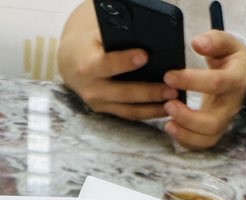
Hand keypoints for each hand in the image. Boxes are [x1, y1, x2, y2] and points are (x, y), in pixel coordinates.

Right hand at [57, 1, 178, 120]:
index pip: (106, 64)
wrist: (71, 63)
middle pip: (123, 93)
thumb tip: (147, 37)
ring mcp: (98, 104)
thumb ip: (118, 39)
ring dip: (153, 108)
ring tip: (174, 102)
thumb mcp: (99, 37)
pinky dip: (148, 113)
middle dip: (148, 92)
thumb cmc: (92, 45)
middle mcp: (91, 89)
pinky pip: (129, 115)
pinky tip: (165, 109)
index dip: (125, 61)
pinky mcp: (106, 112)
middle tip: (171, 89)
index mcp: (88, 65)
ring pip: (128, 110)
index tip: (145, 56)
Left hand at [161, 32, 245, 149]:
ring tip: (167, 123)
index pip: (216, 83)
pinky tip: (172, 129)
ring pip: (208, 137)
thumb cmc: (231, 59)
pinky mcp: (217, 131)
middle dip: (188, 118)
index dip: (192, 81)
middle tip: (168, 105)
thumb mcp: (227, 44)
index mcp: (236, 79)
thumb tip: (197, 42)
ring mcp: (225, 121)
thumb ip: (214, 40)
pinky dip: (186, 141)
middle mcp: (232, 104)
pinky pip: (203, 144)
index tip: (169, 76)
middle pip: (213, 121)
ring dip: (185, 134)